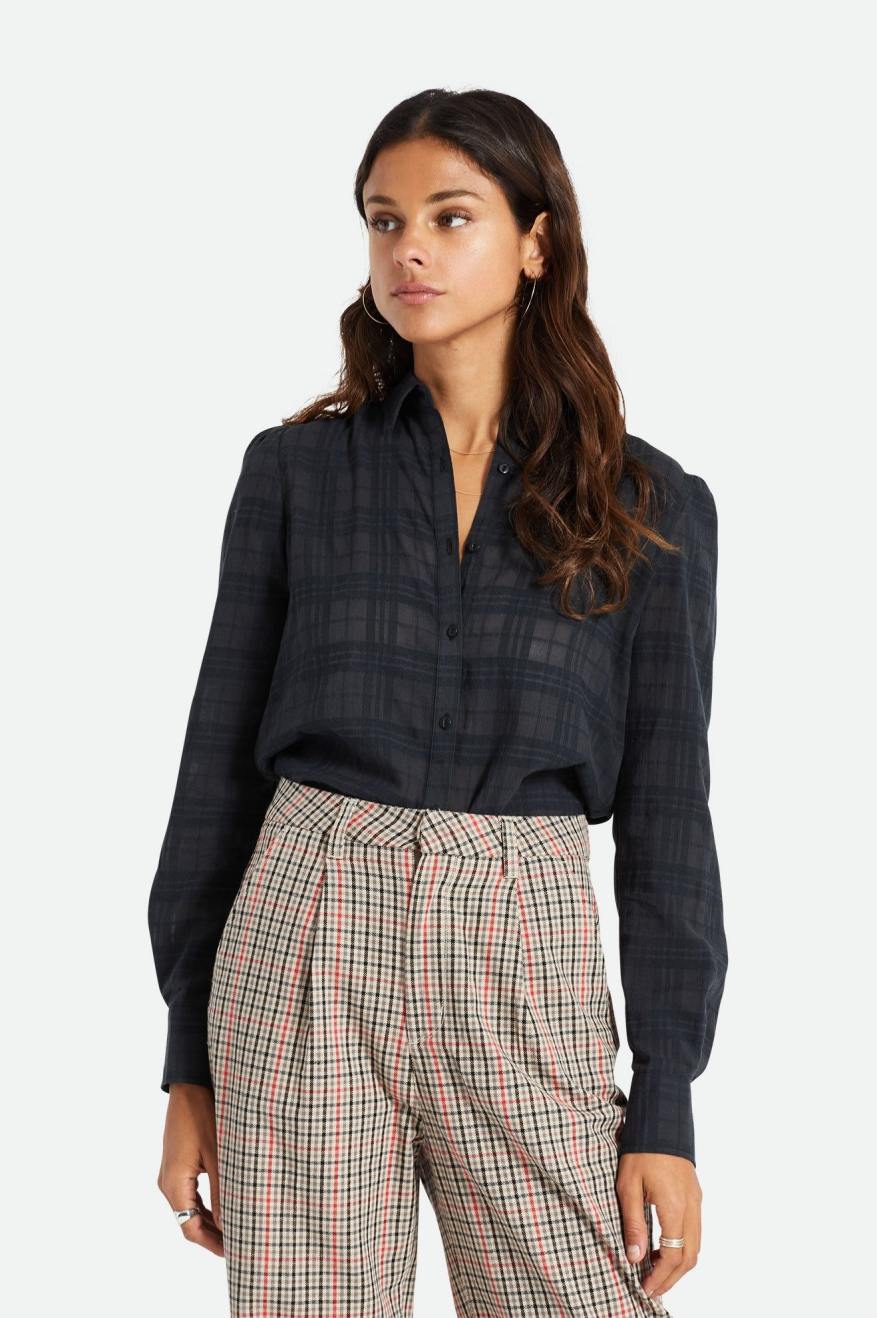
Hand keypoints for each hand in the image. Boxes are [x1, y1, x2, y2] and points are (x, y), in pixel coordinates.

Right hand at [156, 1083, 223, 1256]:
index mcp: (174, 1184)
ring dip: (210, 1223)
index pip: (191, 1228)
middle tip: (240, 1245)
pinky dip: (205, 1207)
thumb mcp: (218, 1155)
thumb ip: (223, 1192)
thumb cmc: (204, 1115)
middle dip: (212, 1237)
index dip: (212, 1244)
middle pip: (188, 1223)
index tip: (236, 1252)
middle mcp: (167, 1183)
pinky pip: (189, 1195)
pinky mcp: (176, 1165)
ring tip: (236, 1231)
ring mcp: (169, 1174)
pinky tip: (225, 1209)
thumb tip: (232, 1226)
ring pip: (189, 1210)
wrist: (189, 1086)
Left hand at [616, 1152, 701, 1301]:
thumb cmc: (641, 1150)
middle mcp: (691, 1207)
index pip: (673, 1256)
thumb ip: (633, 1223)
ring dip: (678, 1264)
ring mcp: (696, 1201)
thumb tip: (635, 1257)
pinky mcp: (695, 1195)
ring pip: (696, 1245)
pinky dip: (682, 1247)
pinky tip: (663, 1247)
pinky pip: (695, 1231)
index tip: (645, 1287)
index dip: (660, 1276)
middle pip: (689, 1257)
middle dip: (671, 1277)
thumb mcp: (628, 1186)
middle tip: (652, 1288)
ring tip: (655, 1271)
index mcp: (675, 1207)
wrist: (661, 1121)